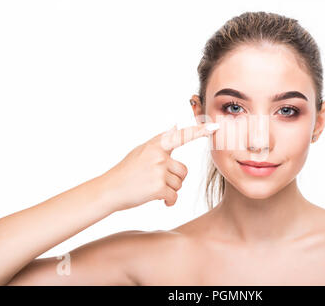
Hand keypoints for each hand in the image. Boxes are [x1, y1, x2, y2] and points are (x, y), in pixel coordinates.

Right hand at [97, 122, 219, 211]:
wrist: (110, 190)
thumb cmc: (127, 170)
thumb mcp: (142, 150)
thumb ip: (161, 139)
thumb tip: (175, 124)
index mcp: (156, 145)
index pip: (182, 136)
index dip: (199, 131)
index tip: (214, 128)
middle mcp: (159, 156)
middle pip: (183, 171)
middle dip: (174, 179)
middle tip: (155, 180)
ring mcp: (159, 171)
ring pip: (179, 184)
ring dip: (169, 190)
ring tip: (151, 187)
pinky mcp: (158, 188)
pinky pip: (174, 196)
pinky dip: (168, 201)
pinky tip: (157, 199)